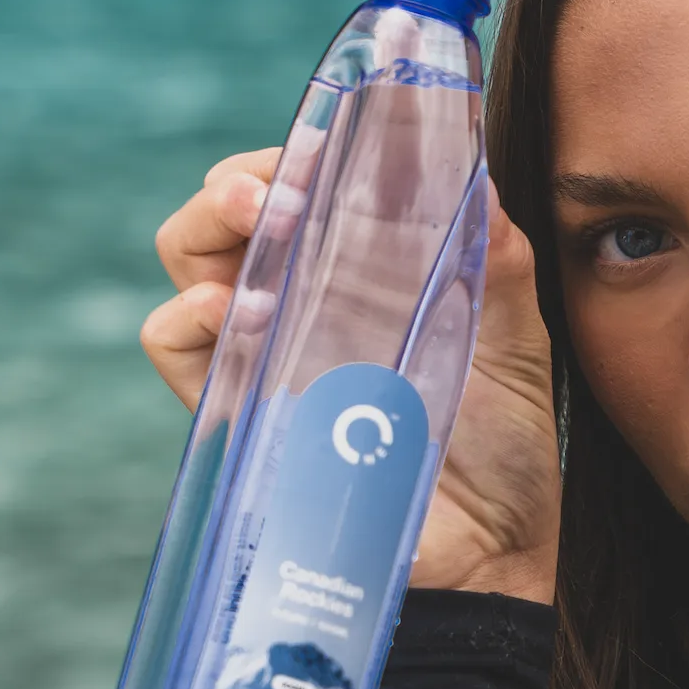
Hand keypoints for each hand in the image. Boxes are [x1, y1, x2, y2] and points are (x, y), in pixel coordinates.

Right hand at [142, 148, 559, 605]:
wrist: (488, 552)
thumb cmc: (503, 444)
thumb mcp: (514, 332)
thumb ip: (494, 250)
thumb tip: (476, 171)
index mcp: (367, 265)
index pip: (307, 179)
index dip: (304, 147)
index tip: (330, 136)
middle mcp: (307, 298)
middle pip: (234, 206)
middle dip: (245, 175)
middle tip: (281, 187)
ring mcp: (265, 351)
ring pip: (192, 258)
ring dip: (215, 226)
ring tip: (266, 227)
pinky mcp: (240, 411)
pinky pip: (174, 344)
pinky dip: (193, 314)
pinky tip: (242, 313)